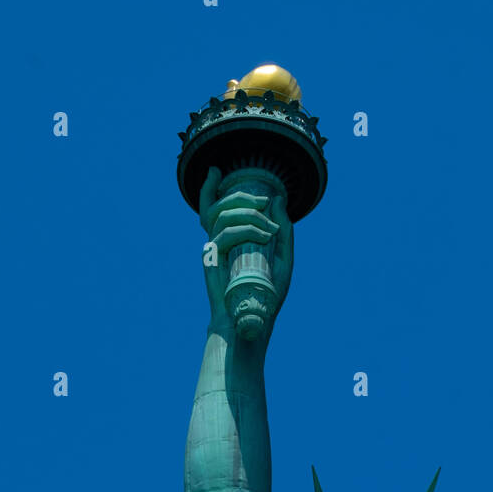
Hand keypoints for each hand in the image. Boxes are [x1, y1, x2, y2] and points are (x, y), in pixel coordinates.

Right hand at [198, 167, 293, 338]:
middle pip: (220, 204)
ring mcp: (213, 248)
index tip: (216, 171)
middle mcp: (217, 240)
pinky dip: (246, 230)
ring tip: (269, 227)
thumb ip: (283, 231)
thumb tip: (278, 200)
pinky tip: (263, 236)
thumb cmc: (267, 294)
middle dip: (243, 197)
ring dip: (249, 214)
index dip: (209, 187)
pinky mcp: (211, 258)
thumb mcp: (282, 259)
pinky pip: (225, 233)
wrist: (252, 320)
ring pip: (222, 214)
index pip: (211, 206)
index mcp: (228, 238)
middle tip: (265, 201)